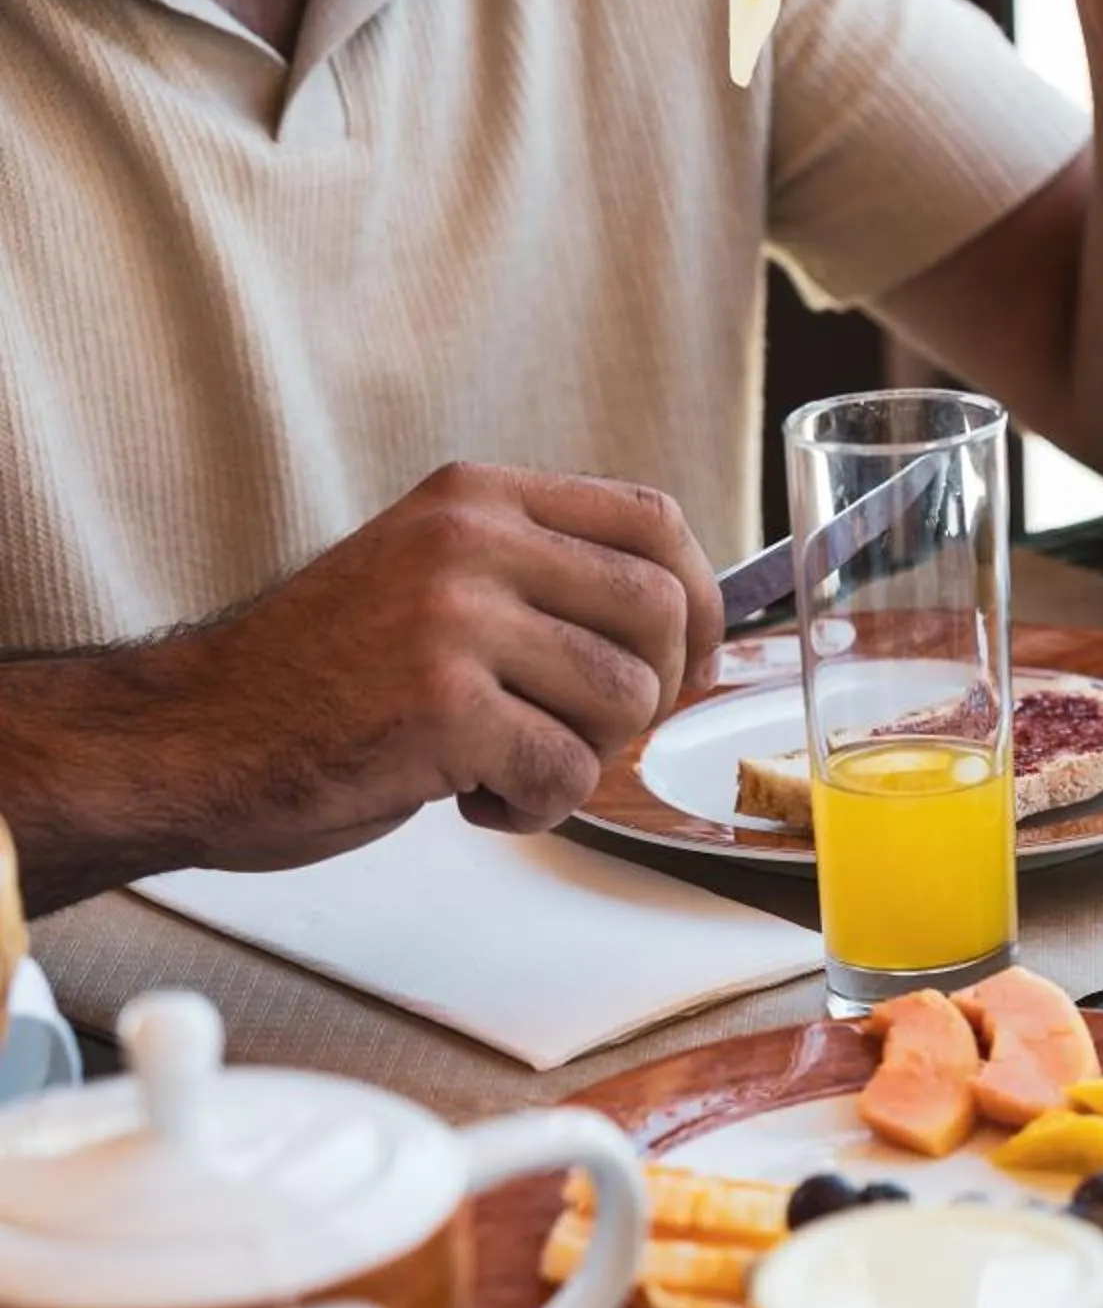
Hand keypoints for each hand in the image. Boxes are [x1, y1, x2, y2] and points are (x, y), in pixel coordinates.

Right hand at [159, 463, 719, 866]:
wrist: (197, 738)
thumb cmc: (328, 679)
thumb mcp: (438, 582)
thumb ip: (542, 579)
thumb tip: (685, 620)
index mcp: (478, 499)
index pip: (654, 522)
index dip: (701, 602)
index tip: (692, 662)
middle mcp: (470, 540)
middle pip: (658, 612)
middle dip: (649, 695)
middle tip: (582, 733)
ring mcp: (454, 618)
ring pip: (624, 700)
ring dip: (583, 758)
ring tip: (506, 762)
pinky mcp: (443, 705)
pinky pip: (566, 773)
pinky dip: (534, 808)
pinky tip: (469, 795)